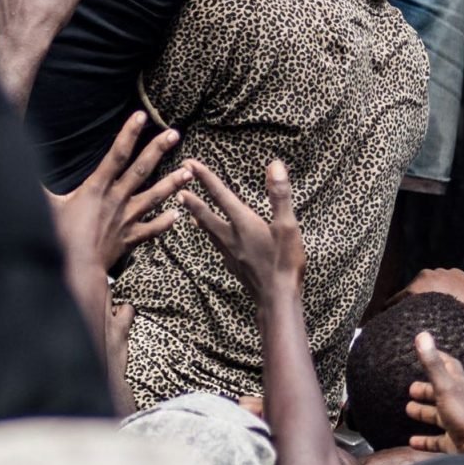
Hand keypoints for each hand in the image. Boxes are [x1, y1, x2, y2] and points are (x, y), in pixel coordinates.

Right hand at [48, 110, 185, 275]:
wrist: (75, 272)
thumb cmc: (57, 238)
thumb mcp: (44, 207)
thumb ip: (37, 186)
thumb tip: (16, 164)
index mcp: (96, 188)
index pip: (116, 154)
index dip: (128, 134)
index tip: (141, 116)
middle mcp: (116, 200)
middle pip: (142, 170)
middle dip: (158, 150)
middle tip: (175, 134)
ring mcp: (125, 219)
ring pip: (154, 197)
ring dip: (171, 183)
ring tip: (189, 172)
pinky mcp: (129, 239)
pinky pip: (151, 230)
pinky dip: (164, 223)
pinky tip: (177, 215)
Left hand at [179, 158, 305, 303]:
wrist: (277, 300)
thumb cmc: (284, 263)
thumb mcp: (288, 226)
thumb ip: (279, 196)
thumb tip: (274, 166)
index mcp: (244, 223)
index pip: (221, 195)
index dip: (205, 178)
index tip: (189, 164)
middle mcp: (232, 237)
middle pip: (206, 214)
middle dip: (192, 198)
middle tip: (176, 186)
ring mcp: (230, 253)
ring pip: (208, 231)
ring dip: (196, 216)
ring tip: (187, 210)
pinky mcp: (234, 265)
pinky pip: (216, 244)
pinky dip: (209, 234)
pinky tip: (214, 238)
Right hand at [407, 333, 463, 459]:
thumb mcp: (445, 387)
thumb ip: (432, 364)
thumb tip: (422, 335)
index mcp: (460, 386)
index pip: (450, 366)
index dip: (439, 357)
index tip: (427, 351)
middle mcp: (460, 403)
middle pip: (442, 392)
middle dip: (426, 389)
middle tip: (410, 388)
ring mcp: (457, 424)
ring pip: (438, 416)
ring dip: (424, 412)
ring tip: (408, 409)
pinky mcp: (453, 443)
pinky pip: (436, 441)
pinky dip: (424, 440)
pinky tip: (412, 441)